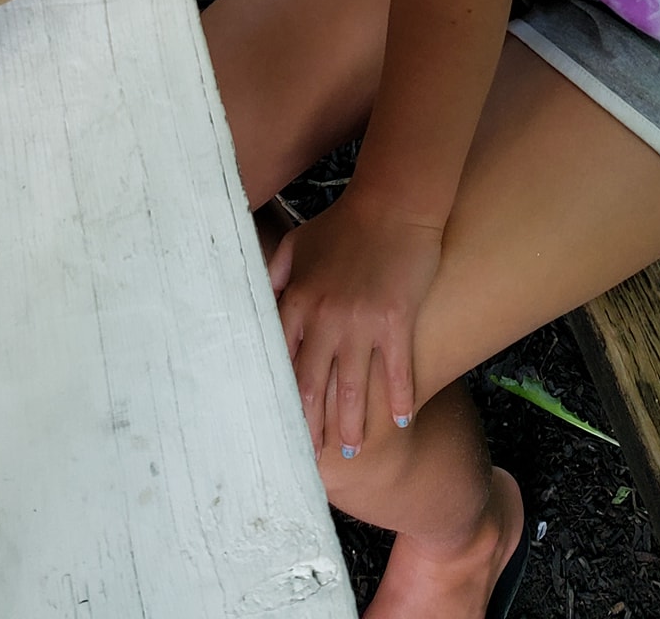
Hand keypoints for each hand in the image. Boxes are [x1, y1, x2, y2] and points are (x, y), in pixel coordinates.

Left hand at [269, 193, 441, 458]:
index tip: (279, 427)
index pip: (283, 362)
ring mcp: (362, 322)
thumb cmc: (345, 222)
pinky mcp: (396, 322)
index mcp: (299, 299)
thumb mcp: (300, 242)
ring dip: (351, 424)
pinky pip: (397, 371)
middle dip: (311, 425)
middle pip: (313, 385)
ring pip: (352, 387)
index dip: (281, 398)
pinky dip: (399, 400)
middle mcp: (326, 317)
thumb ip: (278, 274)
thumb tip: (260, 301)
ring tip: (353, 451)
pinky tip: (399, 422)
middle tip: (312, 456)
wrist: (394, 203)